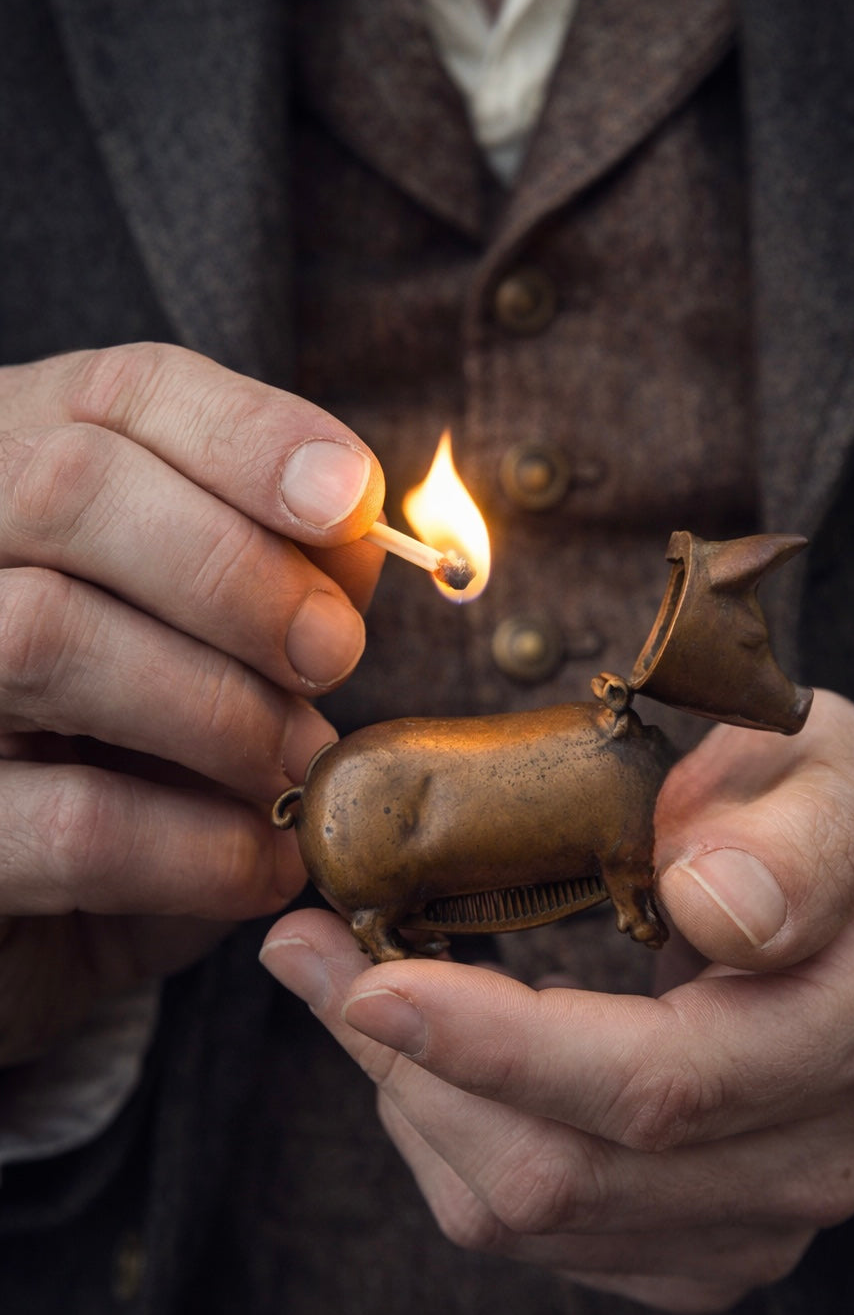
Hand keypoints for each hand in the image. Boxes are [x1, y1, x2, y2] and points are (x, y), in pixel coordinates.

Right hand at [0, 342, 384, 1063]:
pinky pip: (72, 822)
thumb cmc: (130, 762)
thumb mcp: (206, 654)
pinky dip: (199, 848)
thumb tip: (358, 533)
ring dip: (219, 709)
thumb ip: (279, 575)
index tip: (349, 497)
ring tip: (296, 769)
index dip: (248, 433)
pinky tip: (260, 865)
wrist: (38, 919)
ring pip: (48, 633)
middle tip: (332, 656)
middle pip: (72, 487)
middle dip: (236, 572)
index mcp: (18, 477)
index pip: (120, 396)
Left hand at [260, 691, 853, 1313]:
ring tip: (353, 988)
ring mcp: (754, 1222)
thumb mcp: (841, 772)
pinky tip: (436, 1053)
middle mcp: (808, 1156)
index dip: (499, 1045)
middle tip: (310, 958)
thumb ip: (792, 831)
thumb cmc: (846, 825)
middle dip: (411, 1069)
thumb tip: (703, 900)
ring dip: (413, 1103)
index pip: (658, 1081)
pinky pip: (535, 1234)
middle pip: (566, 1172)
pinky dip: (451, 1142)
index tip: (369, 979)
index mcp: (851, 1026)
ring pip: (530, 1215)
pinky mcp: (699, 1251)